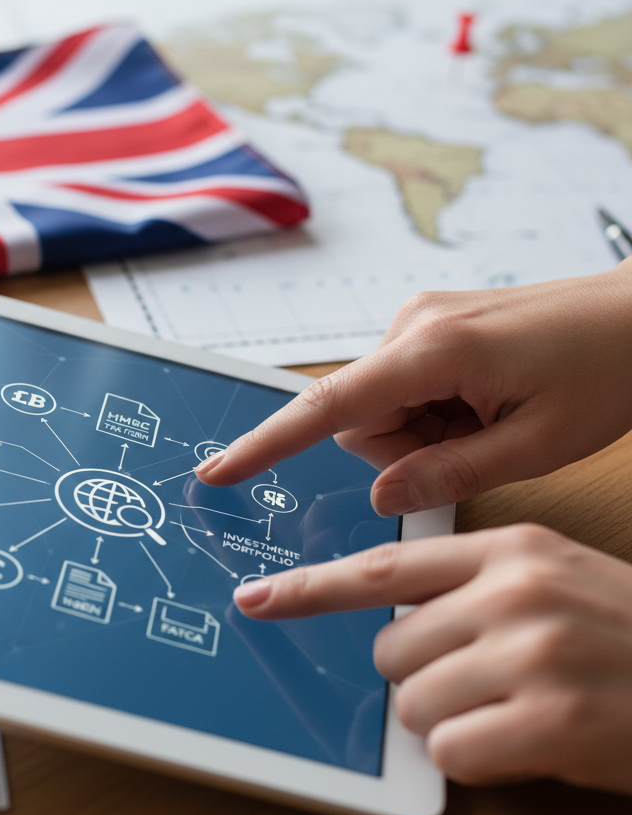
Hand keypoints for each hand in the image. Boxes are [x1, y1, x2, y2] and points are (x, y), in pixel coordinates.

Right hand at [196, 264, 631, 513]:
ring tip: (492, 419)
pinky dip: (436, 411)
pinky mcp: (430, 326)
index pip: (327, 406)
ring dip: (427, 431)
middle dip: (407, 448)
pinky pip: (405, 388)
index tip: (222, 471)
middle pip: (360, 417)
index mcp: (432, 350)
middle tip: (480, 442)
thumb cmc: (608, 367)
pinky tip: (487, 402)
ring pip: (382, 407)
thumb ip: (448, 472)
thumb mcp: (537, 444)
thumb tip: (380, 493)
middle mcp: (411, 325)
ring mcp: (419, 321)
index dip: (268, 444)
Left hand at [233, 525, 631, 793]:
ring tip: (512, 710)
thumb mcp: (553, 580)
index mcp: (509, 551)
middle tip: (483, 683)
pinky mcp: (551, 723)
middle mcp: (514, 592)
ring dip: (450, 720)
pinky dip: (475, 757)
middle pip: (390, 650)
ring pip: (412, 703)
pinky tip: (526, 743)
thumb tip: (393, 622)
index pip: (382, 569)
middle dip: (420, 678)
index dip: (310, 587)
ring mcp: (532, 655)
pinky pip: (449, 750)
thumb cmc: (627, 639)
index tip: (258, 598)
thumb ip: (469, 587)